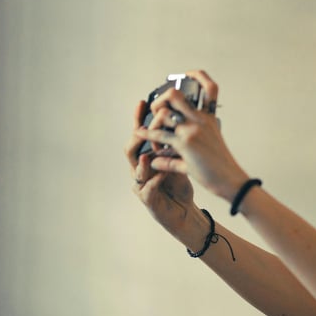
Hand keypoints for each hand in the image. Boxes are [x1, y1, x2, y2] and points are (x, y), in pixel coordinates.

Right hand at [127, 94, 202, 239]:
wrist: (184, 212)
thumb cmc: (179, 186)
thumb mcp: (180, 160)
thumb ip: (176, 143)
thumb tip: (181, 117)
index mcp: (147, 158)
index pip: (139, 135)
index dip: (138, 119)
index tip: (143, 102)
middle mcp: (141, 170)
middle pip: (131, 148)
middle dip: (138, 136)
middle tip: (147, 126)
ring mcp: (142, 185)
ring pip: (135, 170)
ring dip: (144, 160)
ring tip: (151, 153)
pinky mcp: (148, 200)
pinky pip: (147, 189)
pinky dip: (155, 180)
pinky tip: (163, 174)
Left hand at [131, 69, 247, 202]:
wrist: (231, 182)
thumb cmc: (221, 168)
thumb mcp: (204, 156)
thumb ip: (180, 152)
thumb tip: (158, 157)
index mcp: (209, 119)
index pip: (210, 88)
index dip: (198, 75)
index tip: (186, 74)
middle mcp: (200, 120)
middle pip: (175, 94)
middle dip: (160, 100)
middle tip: (157, 112)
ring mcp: (192, 130)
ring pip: (164, 113)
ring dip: (152, 122)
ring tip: (149, 132)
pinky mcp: (185, 144)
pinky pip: (159, 135)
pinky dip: (147, 135)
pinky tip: (140, 135)